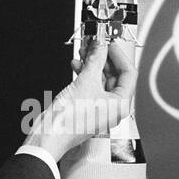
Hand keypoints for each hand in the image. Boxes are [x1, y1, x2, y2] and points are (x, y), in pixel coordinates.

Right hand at [23, 38, 137, 160]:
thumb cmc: (69, 121)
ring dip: (93, 64)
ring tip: (85, 51)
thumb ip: (95, 60)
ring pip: (102, 80)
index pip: (129, 73)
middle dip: (104, 58)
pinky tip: (77, 65)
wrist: (49, 135)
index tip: (110, 43)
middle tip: (97, 44)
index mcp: (121, 105)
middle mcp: (113, 108)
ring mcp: (100, 109)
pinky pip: (91, 87)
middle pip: (115, 76)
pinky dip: (85, 74)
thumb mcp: (85, 82)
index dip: (119, 55)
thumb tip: (100, 46)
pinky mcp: (87, 108)